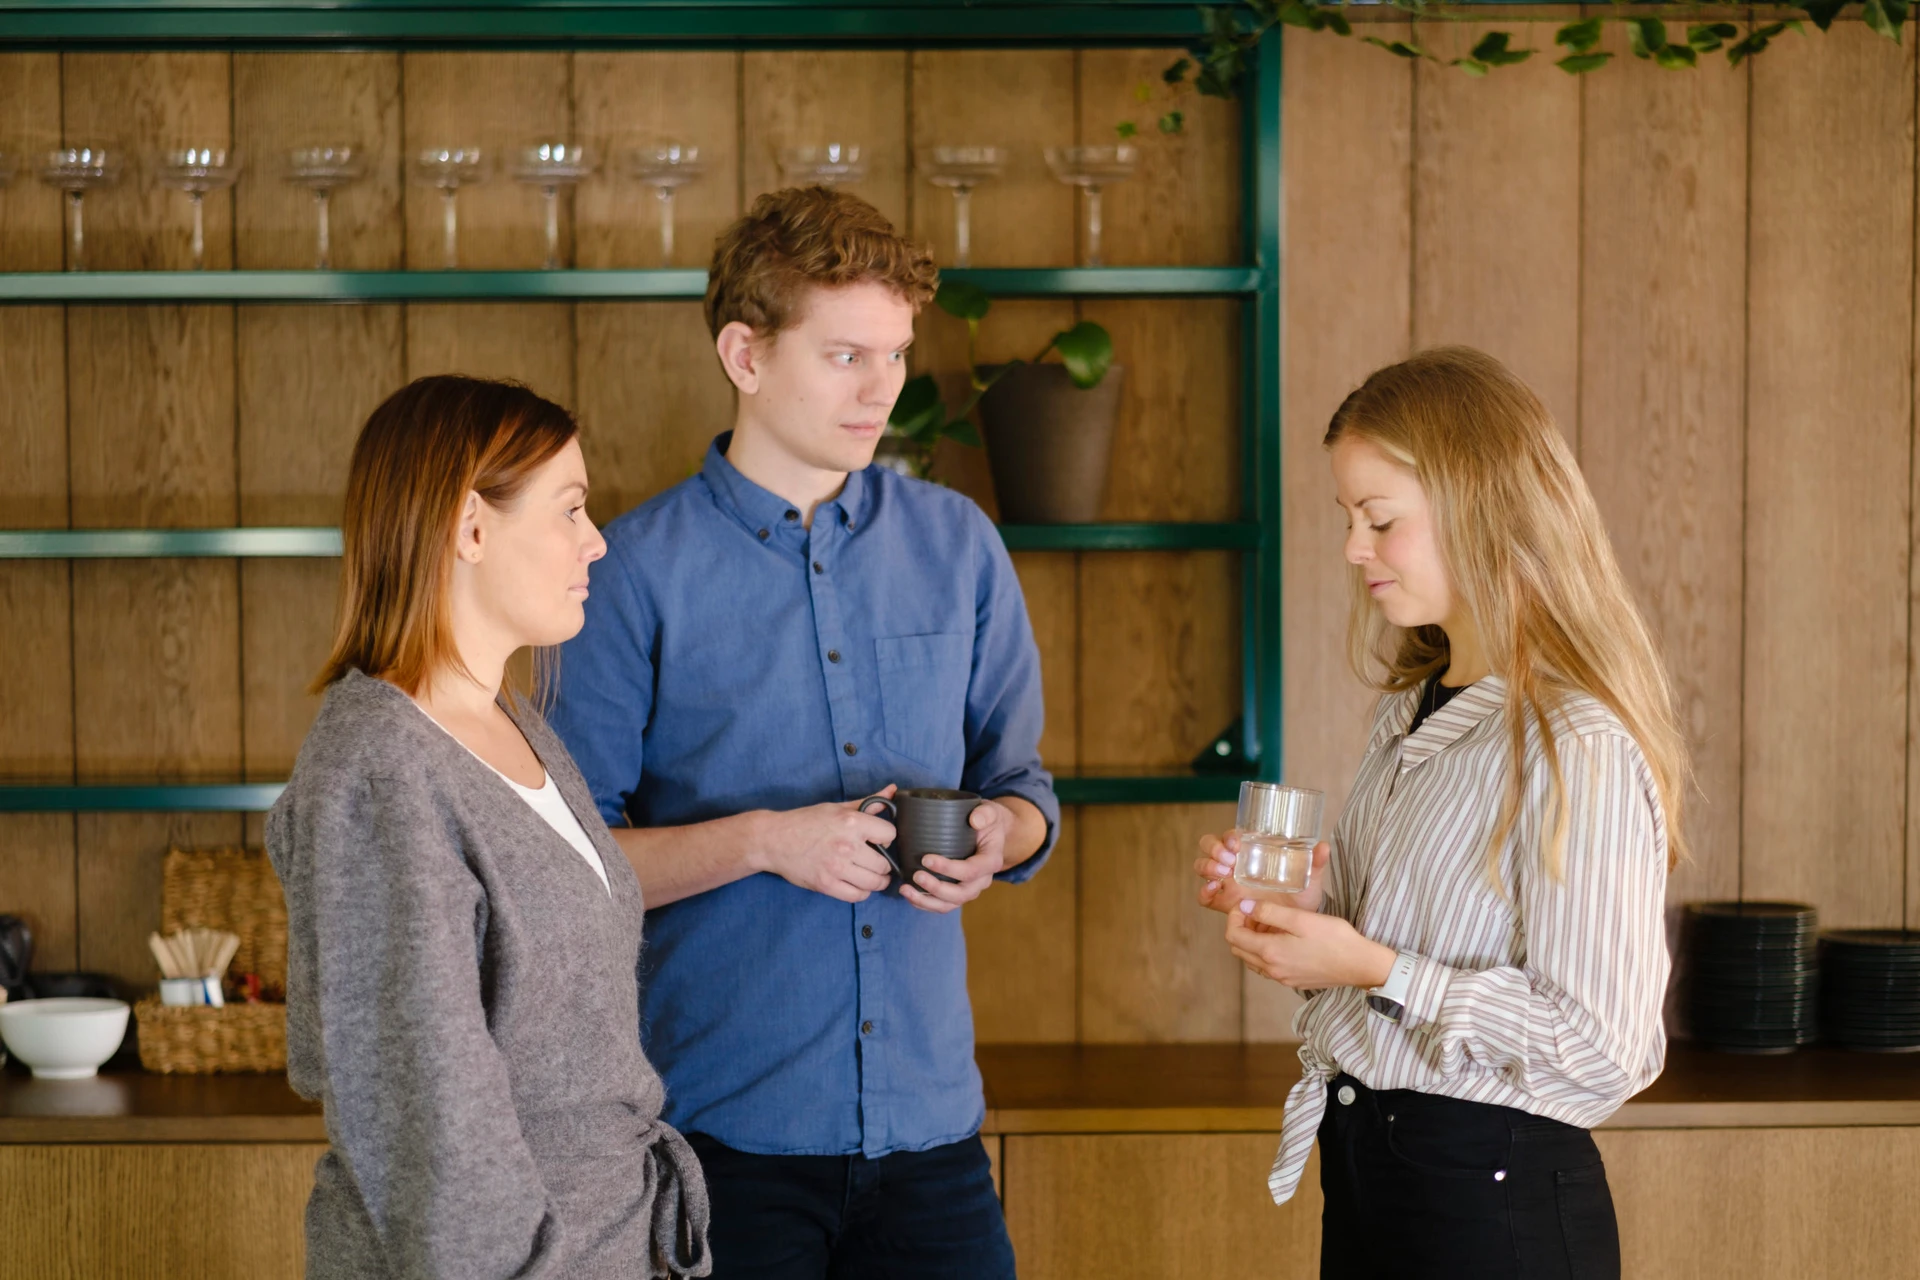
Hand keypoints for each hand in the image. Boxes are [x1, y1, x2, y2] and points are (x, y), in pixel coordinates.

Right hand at [753, 786, 898, 902]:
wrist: (774, 839)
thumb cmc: (805, 821)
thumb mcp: (837, 807)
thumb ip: (868, 802)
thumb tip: (892, 790)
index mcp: (851, 822)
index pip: (890, 834)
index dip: (886, 837)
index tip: (878, 840)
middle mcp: (846, 845)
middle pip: (884, 864)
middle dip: (883, 863)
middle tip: (875, 861)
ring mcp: (836, 868)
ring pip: (874, 883)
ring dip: (876, 881)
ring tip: (870, 875)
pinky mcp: (826, 885)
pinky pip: (857, 896)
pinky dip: (861, 893)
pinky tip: (857, 884)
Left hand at [901, 799, 1010, 913]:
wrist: (990, 832)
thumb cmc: (987, 821)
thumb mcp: (990, 811)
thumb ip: (985, 813)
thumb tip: (975, 820)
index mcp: (991, 861)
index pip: (971, 871)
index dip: (949, 869)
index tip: (926, 859)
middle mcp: (983, 880)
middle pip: (961, 893)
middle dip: (936, 888)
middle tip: (916, 876)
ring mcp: (971, 889)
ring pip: (950, 904)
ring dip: (927, 901)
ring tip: (906, 890)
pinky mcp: (958, 892)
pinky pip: (943, 905)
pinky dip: (925, 904)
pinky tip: (910, 895)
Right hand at [1194, 832, 1330, 914]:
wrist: (1297, 924)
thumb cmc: (1300, 896)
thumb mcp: (1309, 879)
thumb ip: (1316, 863)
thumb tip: (1324, 847)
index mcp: (1252, 853)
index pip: (1231, 837)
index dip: (1229, 836)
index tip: (1238, 842)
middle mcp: (1236, 866)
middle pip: (1209, 847)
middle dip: (1214, 848)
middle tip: (1228, 858)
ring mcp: (1228, 884)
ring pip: (1203, 868)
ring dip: (1208, 866)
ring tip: (1222, 873)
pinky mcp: (1225, 904)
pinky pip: (1205, 897)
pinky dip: (1204, 891)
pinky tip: (1214, 890)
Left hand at [1224, 899, 1395, 991]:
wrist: (1360, 965)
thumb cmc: (1334, 939)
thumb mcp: (1300, 918)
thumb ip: (1269, 912)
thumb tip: (1245, 906)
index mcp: (1270, 953)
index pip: (1233, 937)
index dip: (1234, 917)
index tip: (1246, 905)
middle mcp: (1272, 970)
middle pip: (1239, 949)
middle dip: (1241, 928)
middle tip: (1257, 912)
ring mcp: (1282, 978)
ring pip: (1253, 959)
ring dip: (1253, 940)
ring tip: (1271, 923)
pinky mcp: (1293, 981)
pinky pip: (1268, 967)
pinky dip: (1267, 951)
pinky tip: (1283, 938)